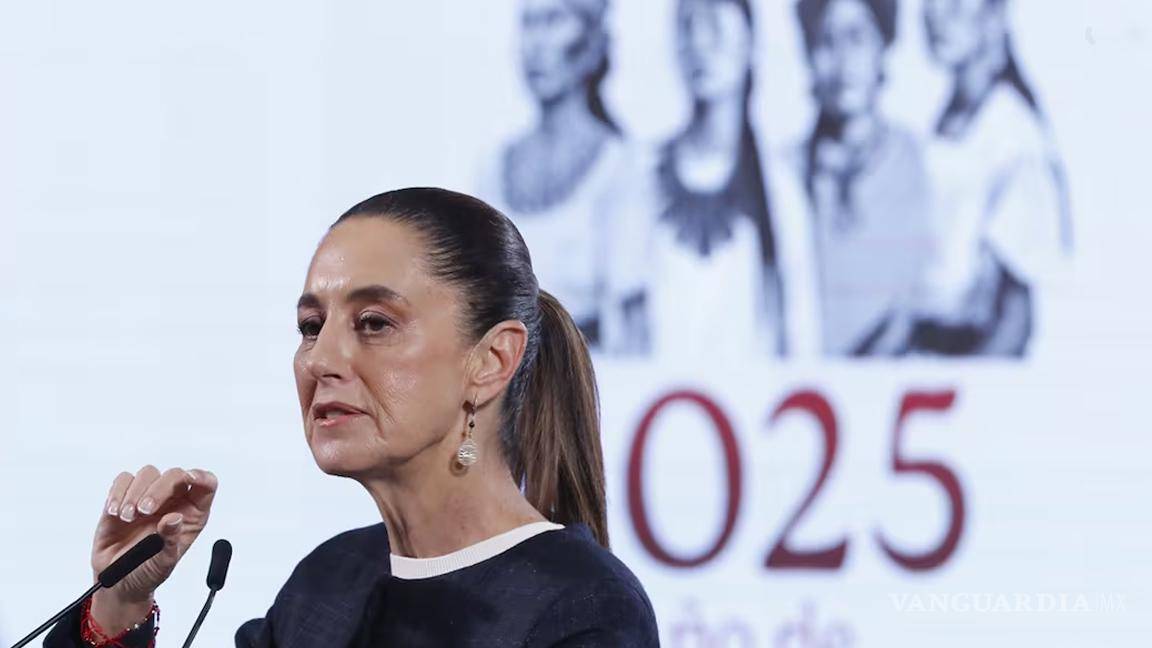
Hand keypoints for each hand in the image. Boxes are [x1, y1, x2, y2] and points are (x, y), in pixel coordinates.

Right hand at [89, 465, 217, 629]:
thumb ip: (170, 541)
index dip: (202, 477)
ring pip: (148, 473)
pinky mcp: (124, 498)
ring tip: (128, 517)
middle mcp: (173, 501)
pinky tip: (116, 513)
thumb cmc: (148, 571)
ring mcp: (148, 497)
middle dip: (159, 489)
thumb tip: (174, 518)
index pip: (207, 485)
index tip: (190, 478)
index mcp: (192, 514)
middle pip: (174, 475)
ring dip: (136, 492)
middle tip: (144, 511)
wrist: (118, 581)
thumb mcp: (164, 562)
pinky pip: (123, 480)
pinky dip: (118, 493)